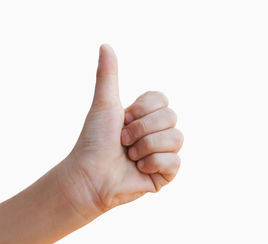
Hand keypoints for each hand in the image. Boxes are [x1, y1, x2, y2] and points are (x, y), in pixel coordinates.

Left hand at [59, 44, 182, 214]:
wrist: (90, 175)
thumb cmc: (94, 141)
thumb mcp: (104, 104)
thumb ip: (108, 75)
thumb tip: (105, 45)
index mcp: (145, 116)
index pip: (162, 99)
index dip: (142, 109)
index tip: (123, 120)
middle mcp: (156, 133)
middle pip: (171, 116)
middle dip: (142, 129)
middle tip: (123, 140)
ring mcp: (163, 153)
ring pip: (177, 138)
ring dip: (146, 147)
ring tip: (130, 156)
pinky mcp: (166, 174)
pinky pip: (175, 161)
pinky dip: (153, 163)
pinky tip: (139, 169)